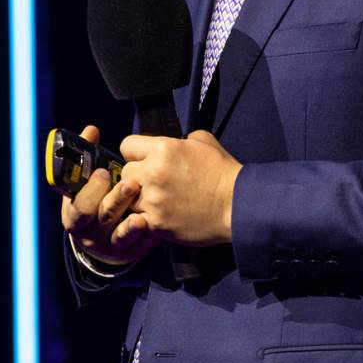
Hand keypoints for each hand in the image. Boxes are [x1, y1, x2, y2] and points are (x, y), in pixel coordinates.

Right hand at [61, 125, 154, 268]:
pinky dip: (148, 237)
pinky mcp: (130, 252)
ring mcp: (109, 244)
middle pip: (100, 217)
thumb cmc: (98, 199)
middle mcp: (89, 231)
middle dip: (114, 200)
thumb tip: (91, 130)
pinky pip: (139, 246)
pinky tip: (157, 228)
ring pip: (119, 235)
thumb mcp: (89, 182)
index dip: (88, 190)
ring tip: (142, 213)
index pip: (76, 204)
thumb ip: (89, 156)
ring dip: (131, 224)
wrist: (106, 238)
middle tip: (131, 185)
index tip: (102, 173)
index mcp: (75, 212)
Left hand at [115, 130, 242, 248]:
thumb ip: (180, 139)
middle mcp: (153, 173)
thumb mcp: (204, 141)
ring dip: (141, 200)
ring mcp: (153, 200)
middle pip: (125, 173)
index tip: (145, 160)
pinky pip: (138, 219)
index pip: (126, 145)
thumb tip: (171, 142)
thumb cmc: (223, 173)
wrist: (237, 205)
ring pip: (128, 199)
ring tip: (161, 201)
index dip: (136, 153)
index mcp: (163, 149)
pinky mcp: (156, 223)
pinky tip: (164, 215)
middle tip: (154, 183)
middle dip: (137, 177)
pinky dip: (148, 218)